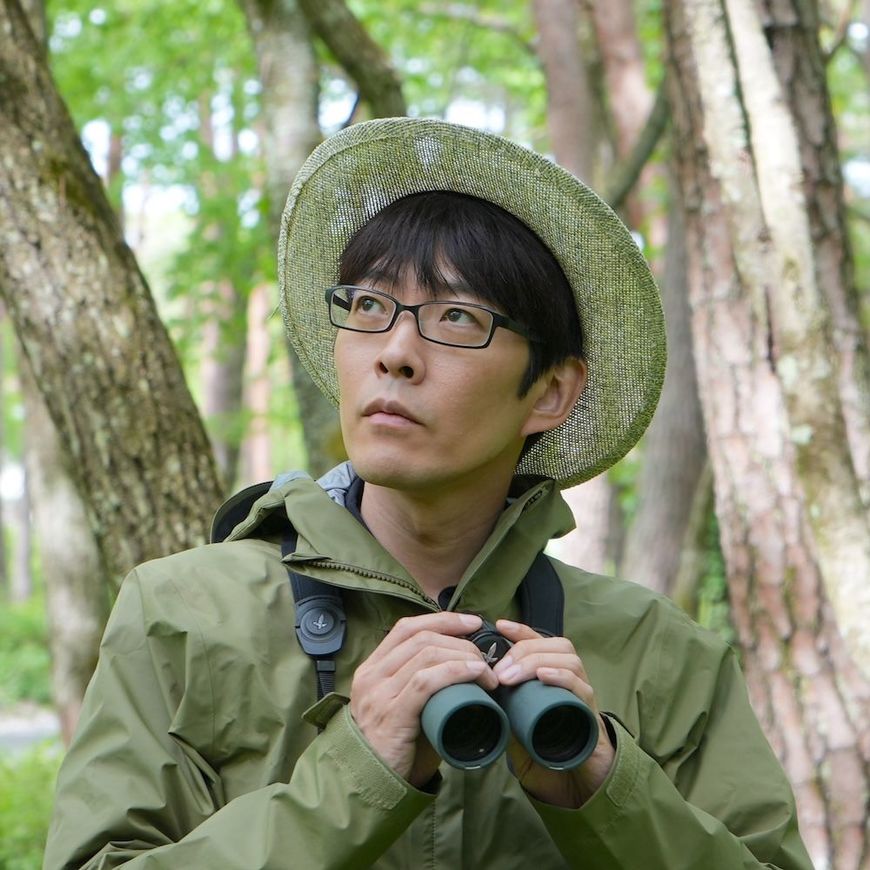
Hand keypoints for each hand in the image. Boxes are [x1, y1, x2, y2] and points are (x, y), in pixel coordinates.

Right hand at [350, 612, 498, 787]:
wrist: (369, 787)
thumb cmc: (393, 748)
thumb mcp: (399, 707)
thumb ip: (418, 686)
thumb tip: (461, 668)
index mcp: (371, 668)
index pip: (406, 628)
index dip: (442, 620)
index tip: (471, 623)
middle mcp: (371, 675)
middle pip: (420, 637)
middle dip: (458, 637)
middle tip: (484, 652)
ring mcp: (379, 693)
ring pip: (426, 654)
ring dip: (463, 656)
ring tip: (485, 670)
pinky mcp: (392, 714)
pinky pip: (426, 681)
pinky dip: (455, 671)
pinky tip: (474, 673)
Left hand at [493, 619, 614, 808]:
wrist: (576, 786)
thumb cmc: (547, 753)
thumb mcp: (518, 730)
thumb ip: (504, 714)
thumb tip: (477, 698)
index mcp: (552, 677)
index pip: (539, 642)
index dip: (521, 630)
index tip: (499, 625)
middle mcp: (570, 680)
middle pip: (553, 645)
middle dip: (523, 649)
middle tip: (499, 670)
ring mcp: (582, 695)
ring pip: (568, 659)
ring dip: (535, 661)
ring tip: (512, 676)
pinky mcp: (591, 714)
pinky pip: (580, 686)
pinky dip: (561, 676)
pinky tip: (543, 676)